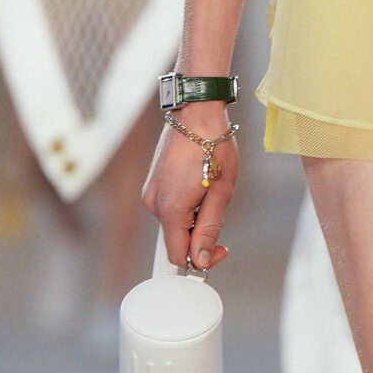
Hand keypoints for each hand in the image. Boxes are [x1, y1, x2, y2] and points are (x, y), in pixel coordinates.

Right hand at [141, 113, 237, 270]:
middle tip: (219, 207)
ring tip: (210, 187)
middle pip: (177, 239)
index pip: (178, 256)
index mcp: (170, 209)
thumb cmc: (213, 146)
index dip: (201, 259)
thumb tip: (203, 260)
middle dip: (200, 234)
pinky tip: (199, 183)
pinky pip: (170, 207)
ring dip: (194, 217)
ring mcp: (151, 192)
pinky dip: (186, 205)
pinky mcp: (153, 184)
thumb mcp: (221, 192)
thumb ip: (210, 229)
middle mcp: (154, 203)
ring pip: (174, 223)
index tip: (221, 249)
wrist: (196, 112)